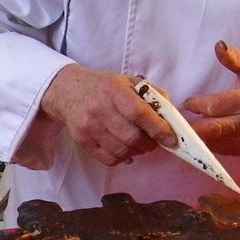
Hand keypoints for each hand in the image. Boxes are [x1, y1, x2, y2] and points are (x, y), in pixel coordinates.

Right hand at [40, 64, 176, 165]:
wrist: (68, 91)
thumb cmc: (103, 86)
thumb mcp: (127, 81)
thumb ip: (152, 94)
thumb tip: (171, 114)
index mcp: (114, 89)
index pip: (139, 113)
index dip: (158, 128)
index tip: (170, 138)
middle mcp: (99, 108)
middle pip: (131, 136)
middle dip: (149, 143)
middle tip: (155, 142)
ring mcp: (88, 126)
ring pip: (121, 150)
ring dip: (137, 152)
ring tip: (141, 145)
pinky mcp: (82, 140)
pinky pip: (108, 159)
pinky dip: (122, 158)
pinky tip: (125, 149)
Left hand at [183, 40, 239, 154]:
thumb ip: (234, 59)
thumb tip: (218, 45)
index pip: (213, 106)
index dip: (196, 104)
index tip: (189, 102)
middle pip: (210, 129)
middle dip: (192, 126)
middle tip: (181, 120)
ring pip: (212, 141)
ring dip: (199, 134)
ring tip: (191, 125)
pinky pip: (219, 149)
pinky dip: (209, 142)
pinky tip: (206, 133)